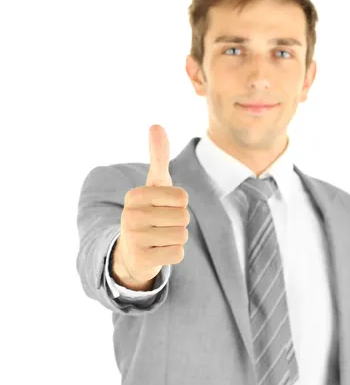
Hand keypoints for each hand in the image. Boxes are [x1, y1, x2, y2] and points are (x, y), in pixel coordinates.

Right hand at [114, 125, 189, 284]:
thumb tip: (156, 125)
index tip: (163, 208)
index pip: (182, 198)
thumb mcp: (154, 185)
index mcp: (135, 195)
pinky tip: (158, 252)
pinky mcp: (141, 259)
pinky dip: (173, 254)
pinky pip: (178, 254)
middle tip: (161, 226)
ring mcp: (134, 239)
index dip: (180, 205)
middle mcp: (130, 215)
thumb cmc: (149, 212)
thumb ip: (158, 157)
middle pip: (183, 217)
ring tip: (159, 238)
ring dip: (176, 239)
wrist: (131, 252)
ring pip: (182, 236)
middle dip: (178, 223)